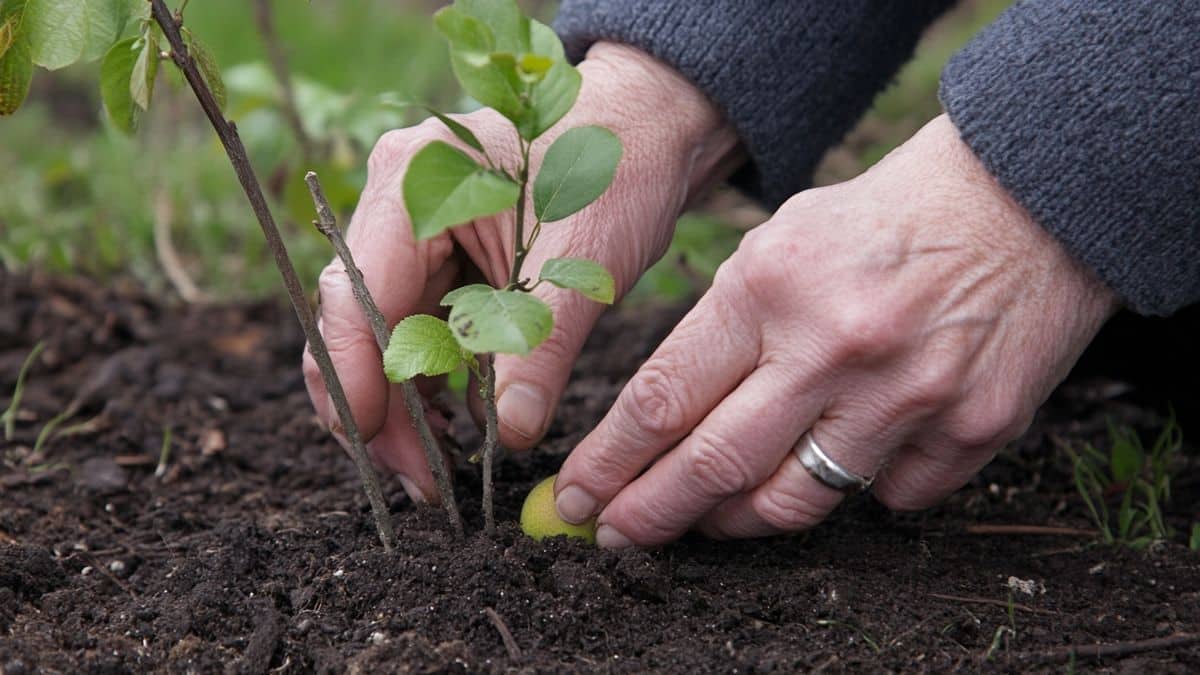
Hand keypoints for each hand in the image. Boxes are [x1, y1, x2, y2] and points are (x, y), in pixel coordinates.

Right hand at [303, 43, 738, 500]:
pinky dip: (432, 384)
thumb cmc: (614, 166)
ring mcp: (410, 234)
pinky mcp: (438, 260)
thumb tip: (508, 435)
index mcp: (409, 184)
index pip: (354, 298)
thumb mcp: (580, 261)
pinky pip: (416, 332)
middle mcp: (392, 207)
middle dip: (378, 410)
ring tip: (440, 472)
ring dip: (403, 407)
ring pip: (380, 339)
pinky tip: (458, 431)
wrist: (645, 127)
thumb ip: (539, 348)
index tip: (382, 448)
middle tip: (421, 482)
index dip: (358, 381)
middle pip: (353, 327)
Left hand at [553, 114, 1118, 546]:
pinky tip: (845, 459)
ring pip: (794, 503)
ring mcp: (909, 393)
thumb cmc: (883, 219)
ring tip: (709, 518)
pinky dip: (856, 489)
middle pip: (713, 466)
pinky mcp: (974, 427)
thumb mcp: (778, 243)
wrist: (1025, 197)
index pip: (663, 399)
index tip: (577, 497)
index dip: (608, 462)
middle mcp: (834, 346)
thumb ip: (724, 330)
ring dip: (736, 521)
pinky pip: (889, 497)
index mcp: (770, 286)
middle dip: (648, 515)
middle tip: (614, 538)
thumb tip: (664, 424)